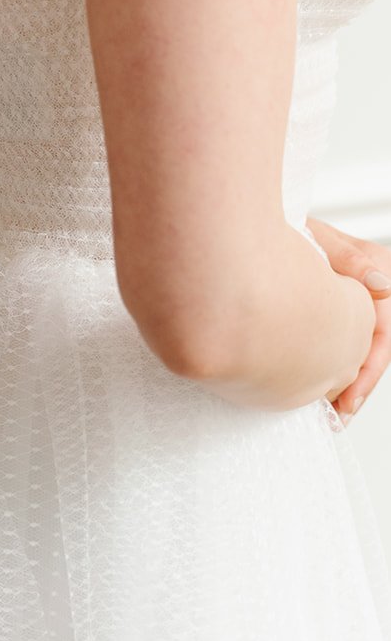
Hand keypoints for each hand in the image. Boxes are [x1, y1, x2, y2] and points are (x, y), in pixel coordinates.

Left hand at [306, 216, 390, 417]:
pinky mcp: (341, 308)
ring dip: (349, 381)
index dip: (367, 369)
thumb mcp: (318, 239)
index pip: (383, 330)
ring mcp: (358, 299)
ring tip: (333, 413)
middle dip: (358, 384)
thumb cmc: (289, 228)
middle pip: (375, 347)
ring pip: (361, 349)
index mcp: (378, 268)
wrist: (262, 225)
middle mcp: (374, 286)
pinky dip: (338, 368)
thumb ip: (350, 259)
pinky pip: (347, 343)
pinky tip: (326, 393)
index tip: (348, 397)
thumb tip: (382, 283)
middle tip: (339, 415)